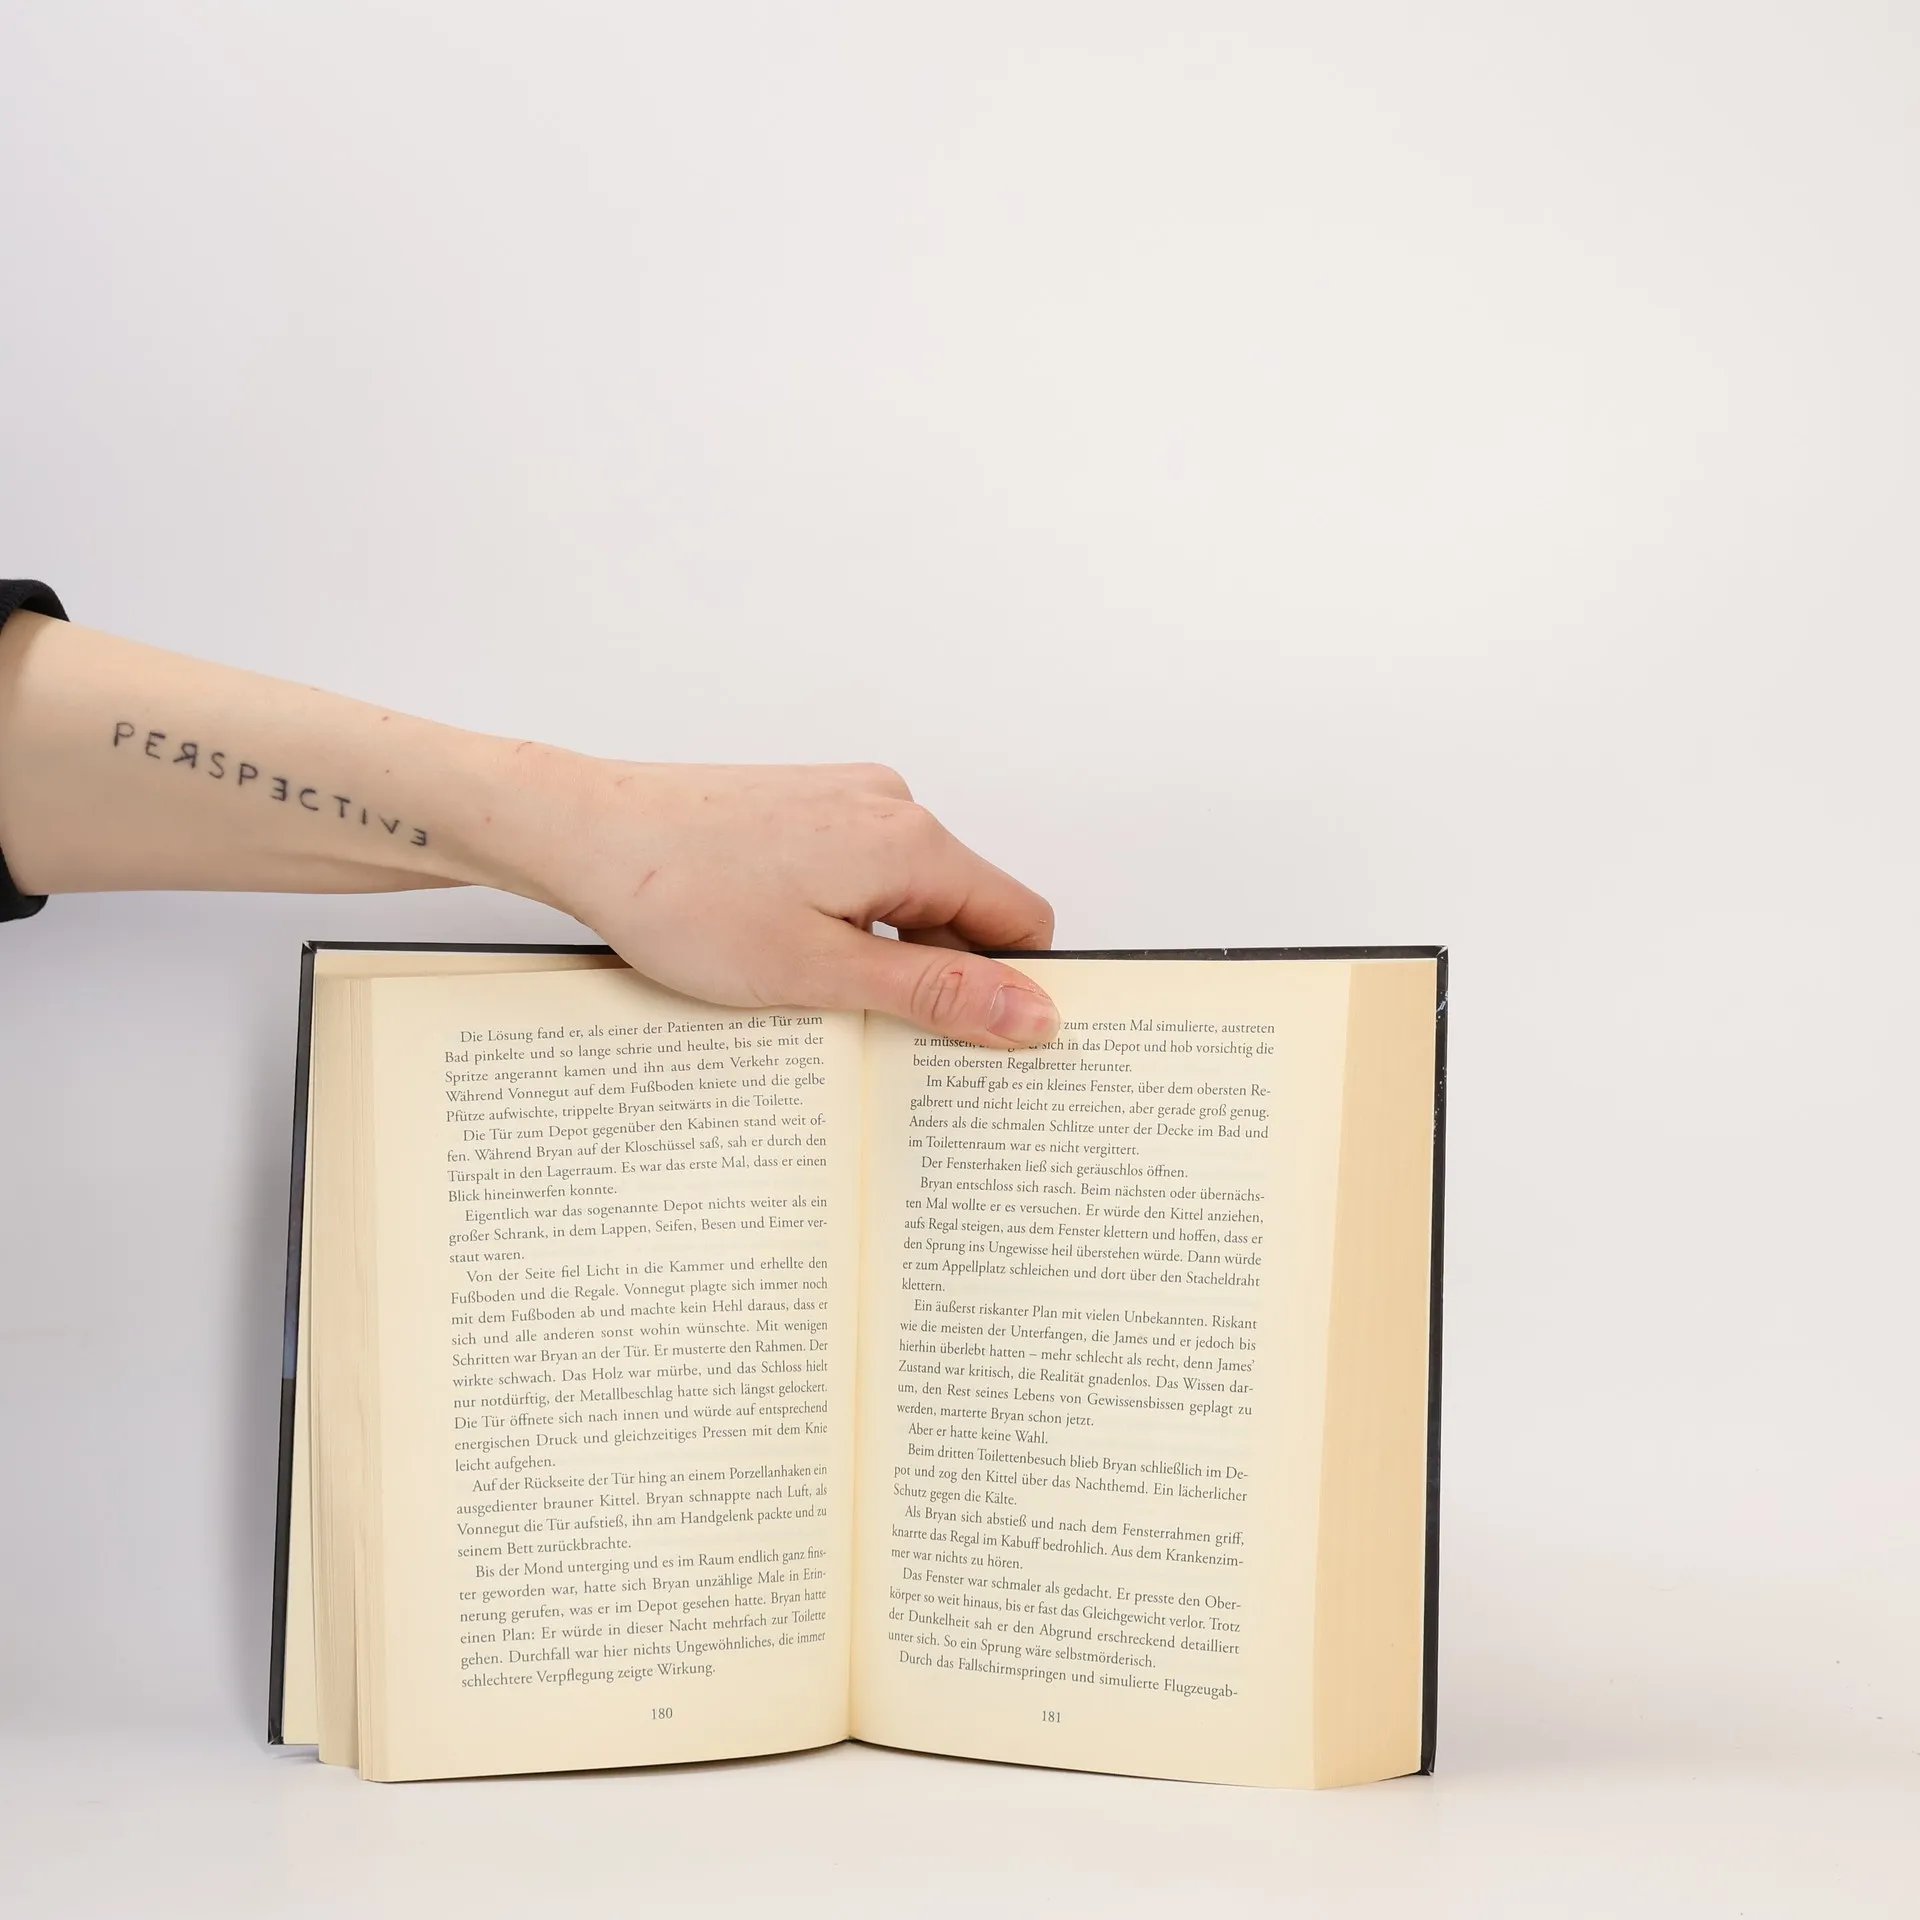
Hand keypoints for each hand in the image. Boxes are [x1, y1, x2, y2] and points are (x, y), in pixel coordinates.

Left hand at [493, 752, 1059, 1046]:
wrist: (581, 831)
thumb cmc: (682, 896)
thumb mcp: (822, 971)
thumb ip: (937, 995)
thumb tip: (1034, 1013)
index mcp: (913, 842)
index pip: (1020, 921)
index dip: (1011, 990)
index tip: (984, 1049)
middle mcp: (891, 807)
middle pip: (965, 911)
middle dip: (938, 980)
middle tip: (879, 1040)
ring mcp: (845, 802)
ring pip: (908, 899)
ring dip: (883, 957)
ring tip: (812, 996)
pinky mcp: (805, 810)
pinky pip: (861, 878)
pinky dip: (844, 925)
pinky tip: (786, 958)